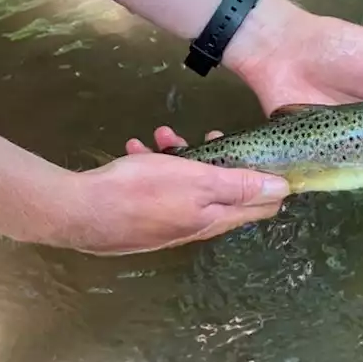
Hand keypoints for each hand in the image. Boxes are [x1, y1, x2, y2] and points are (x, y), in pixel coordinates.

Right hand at [56, 146, 288, 255]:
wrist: (80, 212)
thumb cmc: (141, 192)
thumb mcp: (198, 181)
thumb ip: (240, 185)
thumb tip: (282, 189)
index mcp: (214, 218)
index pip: (259, 207)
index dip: (268, 181)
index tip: (263, 154)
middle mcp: (195, 225)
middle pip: (221, 192)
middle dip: (218, 159)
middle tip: (209, 135)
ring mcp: (167, 223)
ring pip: (186, 185)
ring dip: (180, 157)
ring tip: (163, 137)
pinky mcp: (142, 217)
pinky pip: (158, 188)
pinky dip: (152, 166)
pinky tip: (136, 149)